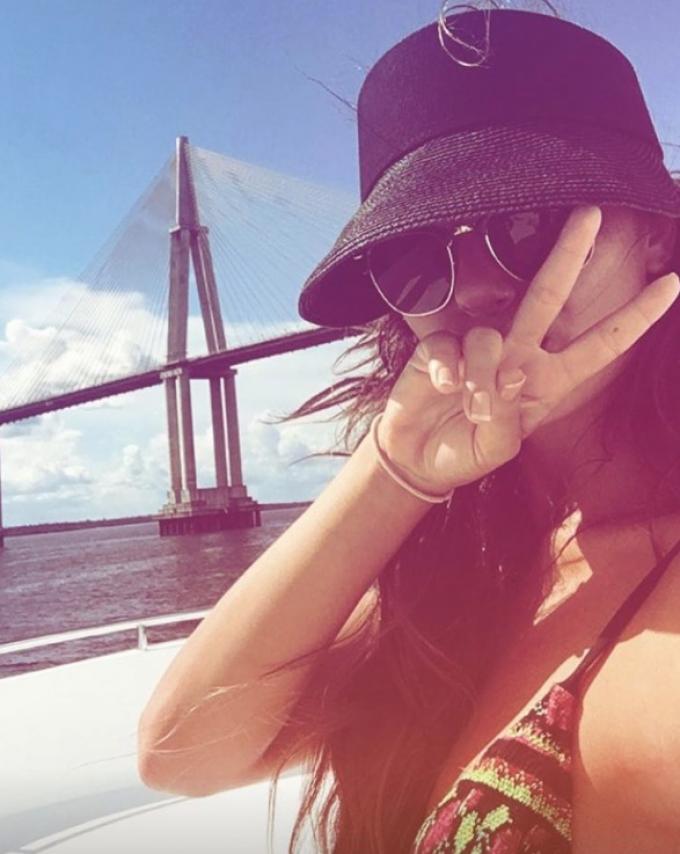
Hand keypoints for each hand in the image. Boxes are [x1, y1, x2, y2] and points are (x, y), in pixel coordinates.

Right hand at [377, 206, 679, 492]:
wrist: (417, 457)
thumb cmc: (464, 452)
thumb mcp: (497, 447)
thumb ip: (506, 417)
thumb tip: (503, 376)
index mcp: (547, 381)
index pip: (600, 345)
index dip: (635, 316)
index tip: (671, 283)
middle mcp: (518, 355)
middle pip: (549, 295)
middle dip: (569, 253)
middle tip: (590, 212)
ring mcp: (480, 347)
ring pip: (491, 337)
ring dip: (481, 377)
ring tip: (469, 405)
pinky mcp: (441, 347)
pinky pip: (450, 347)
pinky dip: (447, 371)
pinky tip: (441, 386)